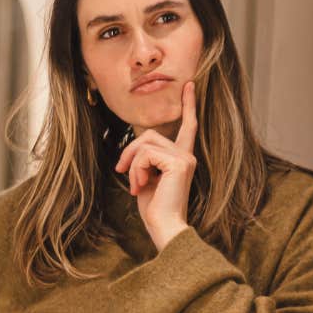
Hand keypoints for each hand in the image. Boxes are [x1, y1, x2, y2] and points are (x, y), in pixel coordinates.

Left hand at [115, 81, 198, 251]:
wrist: (165, 228)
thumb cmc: (155, 208)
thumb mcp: (147, 178)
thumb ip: (146, 159)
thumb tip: (136, 148)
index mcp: (183, 158)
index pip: (188, 127)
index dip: (188, 105)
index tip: (190, 85)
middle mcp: (187, 155)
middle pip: (149, 134)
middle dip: (130, 152)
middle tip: (122, 172)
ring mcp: (185, 158)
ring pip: (145, 143)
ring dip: (132, 164)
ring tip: (135, 185)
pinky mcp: (178, 162)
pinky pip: (145, 153)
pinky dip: (136, 169)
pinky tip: (140, 186)